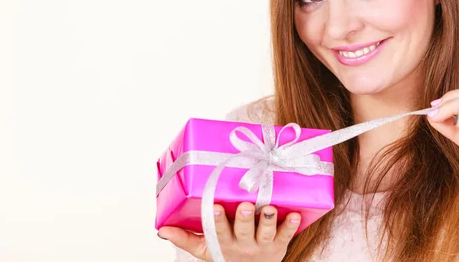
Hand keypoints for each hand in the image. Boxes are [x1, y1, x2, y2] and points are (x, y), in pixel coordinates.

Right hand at [158, 202, 300, 261]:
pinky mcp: (279, 244)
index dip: (216, 221)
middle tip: (246, 205)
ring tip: (270, 207)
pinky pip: (287, 236)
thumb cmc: (226, 253)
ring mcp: (263, 245)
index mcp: (224, 243)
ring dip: (269, 219)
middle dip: (245, 219)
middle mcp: (243, 244)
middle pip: (244, 231)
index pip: (218, 232)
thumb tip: (162, 229)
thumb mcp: (204, 249)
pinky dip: (291, 226)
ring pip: (266, 232)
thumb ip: (184, 238)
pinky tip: (295, 215)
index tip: (214, 207)